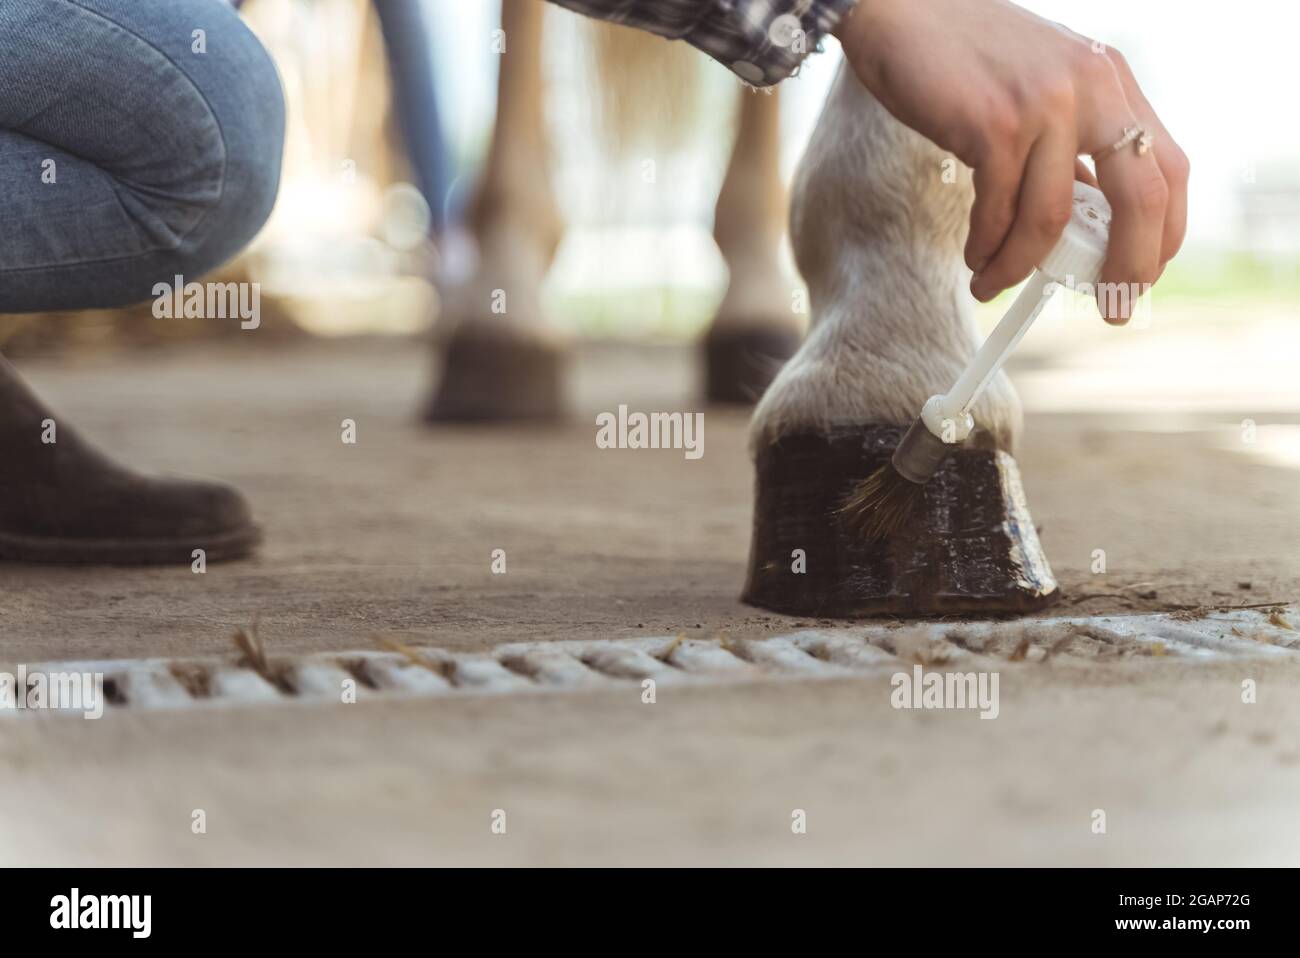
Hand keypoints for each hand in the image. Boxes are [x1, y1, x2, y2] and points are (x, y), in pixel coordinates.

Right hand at [835, 0, 1188, 322]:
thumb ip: (1063, 146)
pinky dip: (986, 249)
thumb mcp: (1036, 92)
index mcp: (1110, 80)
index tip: (1141, 273)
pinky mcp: (994, 124)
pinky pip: (998, 212)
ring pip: (1052, 218)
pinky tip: (974, 258)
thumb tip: (1073, 226)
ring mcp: (1044, 104)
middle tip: (1112, 305)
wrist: (901, 10)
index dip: (1164, 231)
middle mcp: (1090, 87)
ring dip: (1022, 267)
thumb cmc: (962, 59)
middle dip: (1128, 264)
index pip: (1168, 166)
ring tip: (994, 283)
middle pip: (1140, 196)